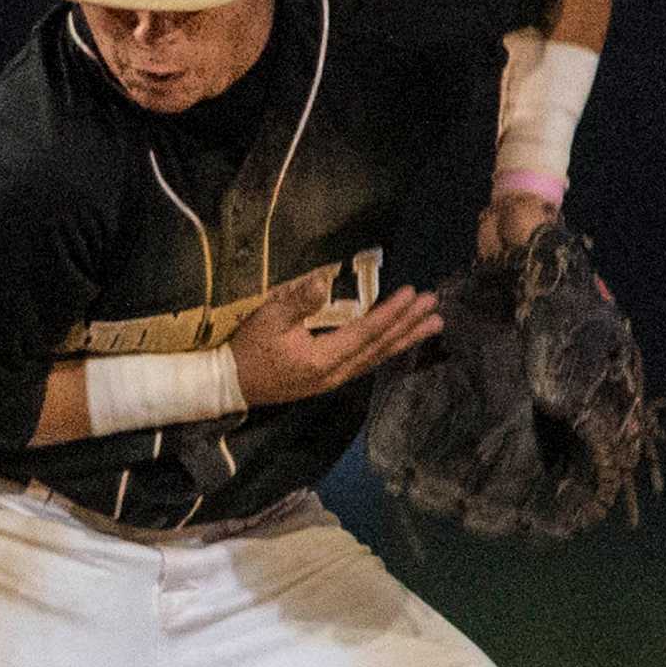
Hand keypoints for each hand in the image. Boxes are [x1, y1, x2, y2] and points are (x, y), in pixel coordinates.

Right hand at [229, 268, 441, 407]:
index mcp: (322, 360)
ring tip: (432, 326)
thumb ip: (298, 301)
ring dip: (405, 340)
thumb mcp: (268, 319)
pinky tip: (399, 341)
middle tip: (436, 309)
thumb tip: (324, 282)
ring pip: (377, 358)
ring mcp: (333, 380)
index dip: (391, 314)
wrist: (229, 384)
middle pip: (379, 349)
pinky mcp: (328, 379)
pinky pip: (367, 363)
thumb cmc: (248, 349)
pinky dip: (387, 349)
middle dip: (408, 327)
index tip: (413, 294)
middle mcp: (335, 374)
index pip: (365, 334)